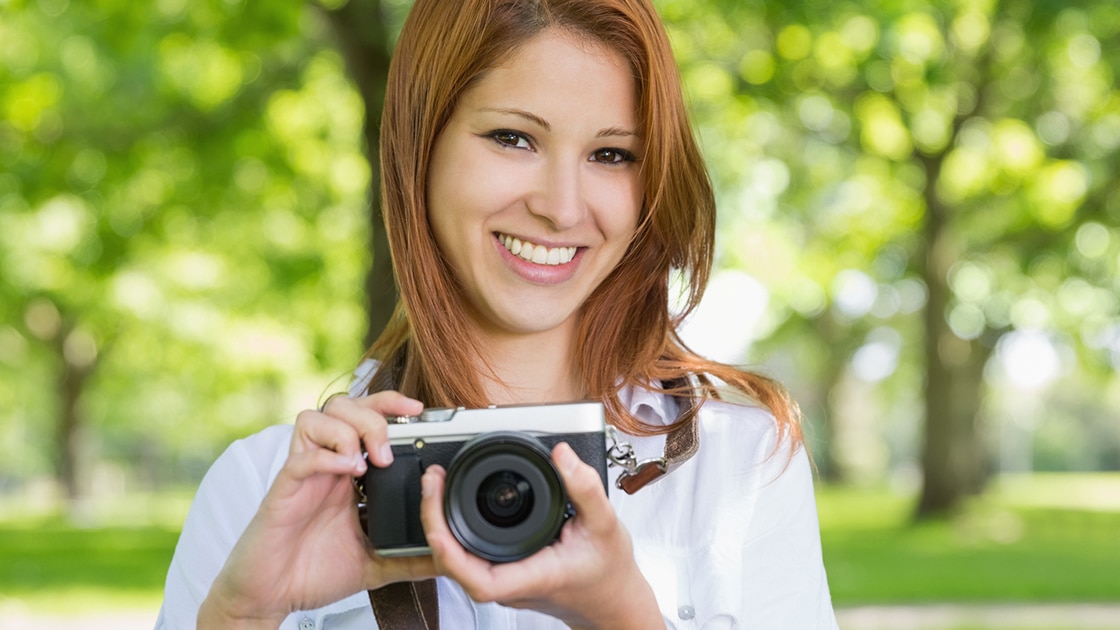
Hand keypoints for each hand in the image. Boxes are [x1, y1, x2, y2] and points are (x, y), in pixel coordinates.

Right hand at [199, 392, 437, 627]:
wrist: (271, 597)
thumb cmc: (315, 572)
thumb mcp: (375, 563)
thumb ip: (410, 556)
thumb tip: (449, 557)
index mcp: (348, 473)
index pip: (367, 416)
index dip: (391, 403)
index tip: (420, 410)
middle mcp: (325, 465)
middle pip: (344, 406)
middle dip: (373, 415)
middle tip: (387, 451)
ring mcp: (303, 474)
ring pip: (316, 416)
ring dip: (347, 432)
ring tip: (365, 464)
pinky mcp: (283, 490)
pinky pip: (301, 457)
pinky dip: (326, 457)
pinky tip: (346, 473)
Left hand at [419, 442, 662, 629]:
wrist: (613, 600)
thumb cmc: (609, 570)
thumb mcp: (606, 524)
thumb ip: (585, 487)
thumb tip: (562, 455)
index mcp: (533, 576)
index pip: (478, 579)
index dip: (448, 550)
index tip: (438, 511)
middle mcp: (511, 584)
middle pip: (454, 566)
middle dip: (434, 523)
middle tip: (433, 480)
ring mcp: (504, 582)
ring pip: (457, 564)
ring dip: (440, 527)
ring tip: (436, 487)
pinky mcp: (504, 574)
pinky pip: (468, 558)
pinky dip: (454, 531)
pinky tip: (452, 504)